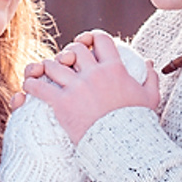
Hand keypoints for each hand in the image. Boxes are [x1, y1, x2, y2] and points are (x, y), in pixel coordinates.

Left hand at [22, 30, 158, 144]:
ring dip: (47, 67)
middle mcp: (95, 74)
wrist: (122, 145)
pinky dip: (32, 84)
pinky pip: (39, 87)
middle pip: (74, 49)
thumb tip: (150, 62)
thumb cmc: (138, 122)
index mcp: (115, 68)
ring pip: (52, 65)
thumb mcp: (150, 97)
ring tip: (46, 74)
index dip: (91, 37)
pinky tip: (30, 86)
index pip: (101, 39)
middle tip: (66, 63)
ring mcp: (77, 88)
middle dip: (68, 53)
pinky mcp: (62, 103)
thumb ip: (150, 77)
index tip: (86, 43)